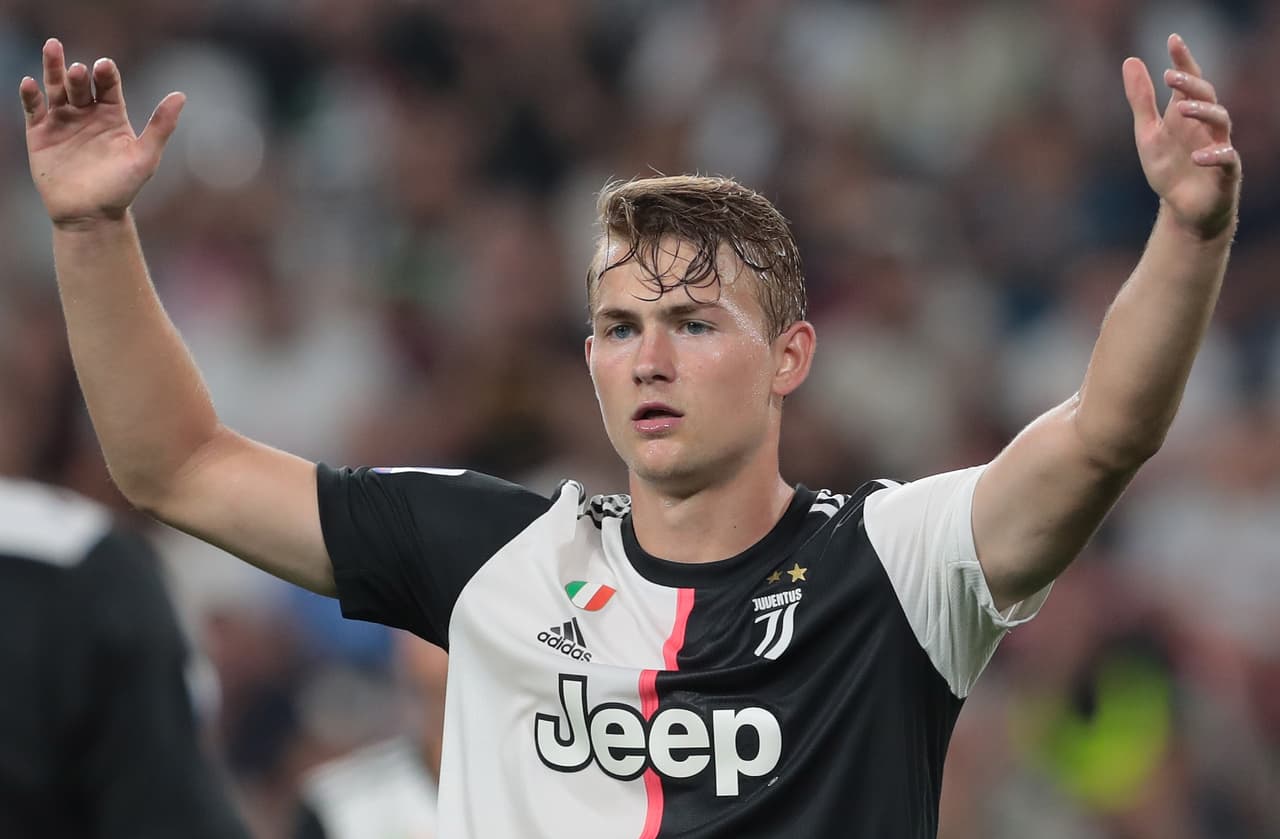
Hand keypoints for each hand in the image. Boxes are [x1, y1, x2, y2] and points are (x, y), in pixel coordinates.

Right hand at [19, 38, 184, 228]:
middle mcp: (88, 114)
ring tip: (52, 48)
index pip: (110, 86)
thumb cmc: (122, 188)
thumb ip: (161, 126)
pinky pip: (34, 109)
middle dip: (80, 75)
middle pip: (82, 85)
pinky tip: (30, 83)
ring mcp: (63, 121)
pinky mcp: (40, 133)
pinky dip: (30, 95)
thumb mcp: (145, 156)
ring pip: (56, 89)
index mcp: (113, 115)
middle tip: (80, 70)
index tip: (105, 66)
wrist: (90, 215)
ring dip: (53, 70)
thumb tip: (180, 95)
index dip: (107, 74)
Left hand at [1123, 33, 1240, 240]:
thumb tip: (1131, 60)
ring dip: (1203, 111)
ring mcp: (1218, 146)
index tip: (1172, 39)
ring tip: (1180, 108)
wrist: (1182, 209)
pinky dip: (1214, 155)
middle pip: (1207, 95)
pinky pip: (1227, 159)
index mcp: (1187, 114)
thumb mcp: (1147, 133)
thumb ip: (1141, 100)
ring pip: (1221, 120)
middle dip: (1191, 84)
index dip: (1184, 59)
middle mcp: (1206, 125)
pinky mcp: (1225, 172)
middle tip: (1170, 75)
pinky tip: (1196, 156)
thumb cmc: (1168, 168)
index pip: (1190, 80)